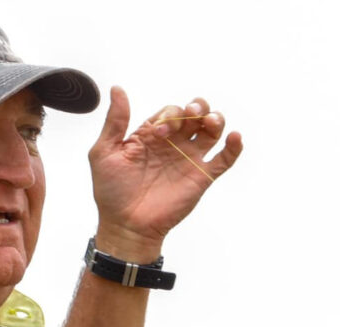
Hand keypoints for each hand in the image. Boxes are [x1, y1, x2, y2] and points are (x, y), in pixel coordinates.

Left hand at [87, 87, 242, 261]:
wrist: (126, 224)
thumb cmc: (112, 191)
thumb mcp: (105, 151)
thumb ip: (114, 121)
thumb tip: (117, 89)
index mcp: (153, 134)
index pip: (171, 110)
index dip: (170, 114)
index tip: (159, 131)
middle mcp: (174, 143)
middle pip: (196, 114)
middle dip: (197, 107)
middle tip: (190, 115)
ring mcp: (189, 159)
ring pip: (213, 130)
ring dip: (216, 119)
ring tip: (210, 122)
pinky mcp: (201, 177)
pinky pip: (224, 159)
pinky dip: (234, 147)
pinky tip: (235, 137)